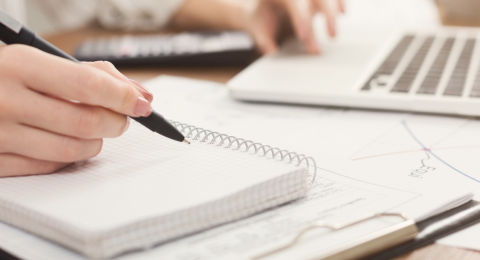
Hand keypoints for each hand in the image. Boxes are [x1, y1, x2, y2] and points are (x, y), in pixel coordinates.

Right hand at [0, 45, 152, 176]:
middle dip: (117, 122)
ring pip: (75, 149)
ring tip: (95, 129)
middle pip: (87, 122)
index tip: (141, 103)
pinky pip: (52, 166)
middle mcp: (5, 101)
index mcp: (18, 66)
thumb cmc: (5, 77)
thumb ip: (93, 73)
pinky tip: (67, 140)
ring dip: (97, 141)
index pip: (88, 85)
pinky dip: (71, 155)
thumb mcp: (41, 61)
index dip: (123, 96)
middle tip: (121, 117)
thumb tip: (139, 94)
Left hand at [244, 0, 344, 53]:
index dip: (301, 17)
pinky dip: (338, 1)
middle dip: (327, 14)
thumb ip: (263, 40)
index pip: (293, 1)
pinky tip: (343, 12)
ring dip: (334, 8)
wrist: (259, 4)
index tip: (305, 35)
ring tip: (338, 26)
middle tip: (332, 35)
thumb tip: (271, 52)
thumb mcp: (257, 27)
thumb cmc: (259, 16)